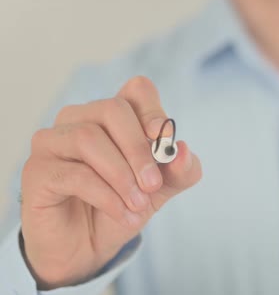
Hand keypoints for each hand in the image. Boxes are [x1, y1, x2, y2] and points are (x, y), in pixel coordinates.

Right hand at [20, 76, 201, 289]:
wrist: (87, 247)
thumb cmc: (122, 205)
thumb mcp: (161, 189)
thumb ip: (180, 170)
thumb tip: (183, 150)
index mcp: (113, 116)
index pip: (136, 90)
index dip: (153, 110)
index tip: (164, 142)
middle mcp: (80, 119)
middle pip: (113, 109)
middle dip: (139, 149)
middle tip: (153, 185)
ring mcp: (53, 141)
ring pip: (89, 138)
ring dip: (122, 176)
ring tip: (138, 205)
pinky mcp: (37, 170)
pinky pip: (75, 174)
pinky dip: (107, 197)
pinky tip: (123, 214)